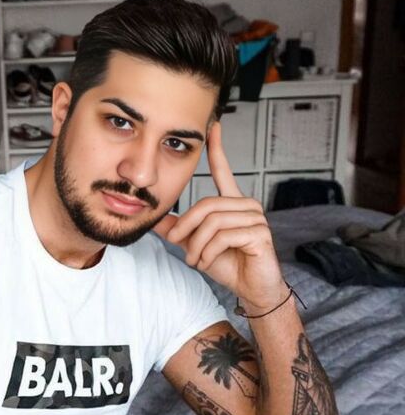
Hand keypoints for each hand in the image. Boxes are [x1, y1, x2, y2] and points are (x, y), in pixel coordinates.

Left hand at [152, 122, 285, 310]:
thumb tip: (154, 218)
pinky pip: (223, 236)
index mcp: (231, 203)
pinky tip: (206, 262)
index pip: (223, 171)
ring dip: (196, 245)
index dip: (217, 149)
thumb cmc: (227, 264)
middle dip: (185, 227)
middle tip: (175, 243)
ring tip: (195, 259)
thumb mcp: (195, 244)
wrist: (250, 288)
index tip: (213, 126)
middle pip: (205, 205)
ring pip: (212, 222)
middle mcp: (246, 205)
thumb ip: (177, 229)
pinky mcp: (260, 234)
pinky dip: (208, 252)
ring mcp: (256, 218)